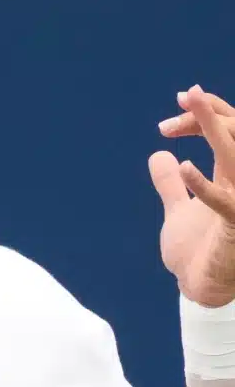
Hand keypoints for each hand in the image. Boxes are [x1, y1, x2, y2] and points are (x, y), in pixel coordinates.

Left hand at [151, 85, 234, 306]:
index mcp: (232, 177)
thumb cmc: (196, 252)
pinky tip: (183, 168)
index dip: (205, 116)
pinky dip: (203, 186)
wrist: (199, 289)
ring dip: (213, 128)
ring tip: (190, 104)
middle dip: (210, 113)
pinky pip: (225, 202)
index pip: (228, 132)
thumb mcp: (178, 210)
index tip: (175, 108)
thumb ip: (170, 184)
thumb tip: (159, 154)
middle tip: (183, 96)